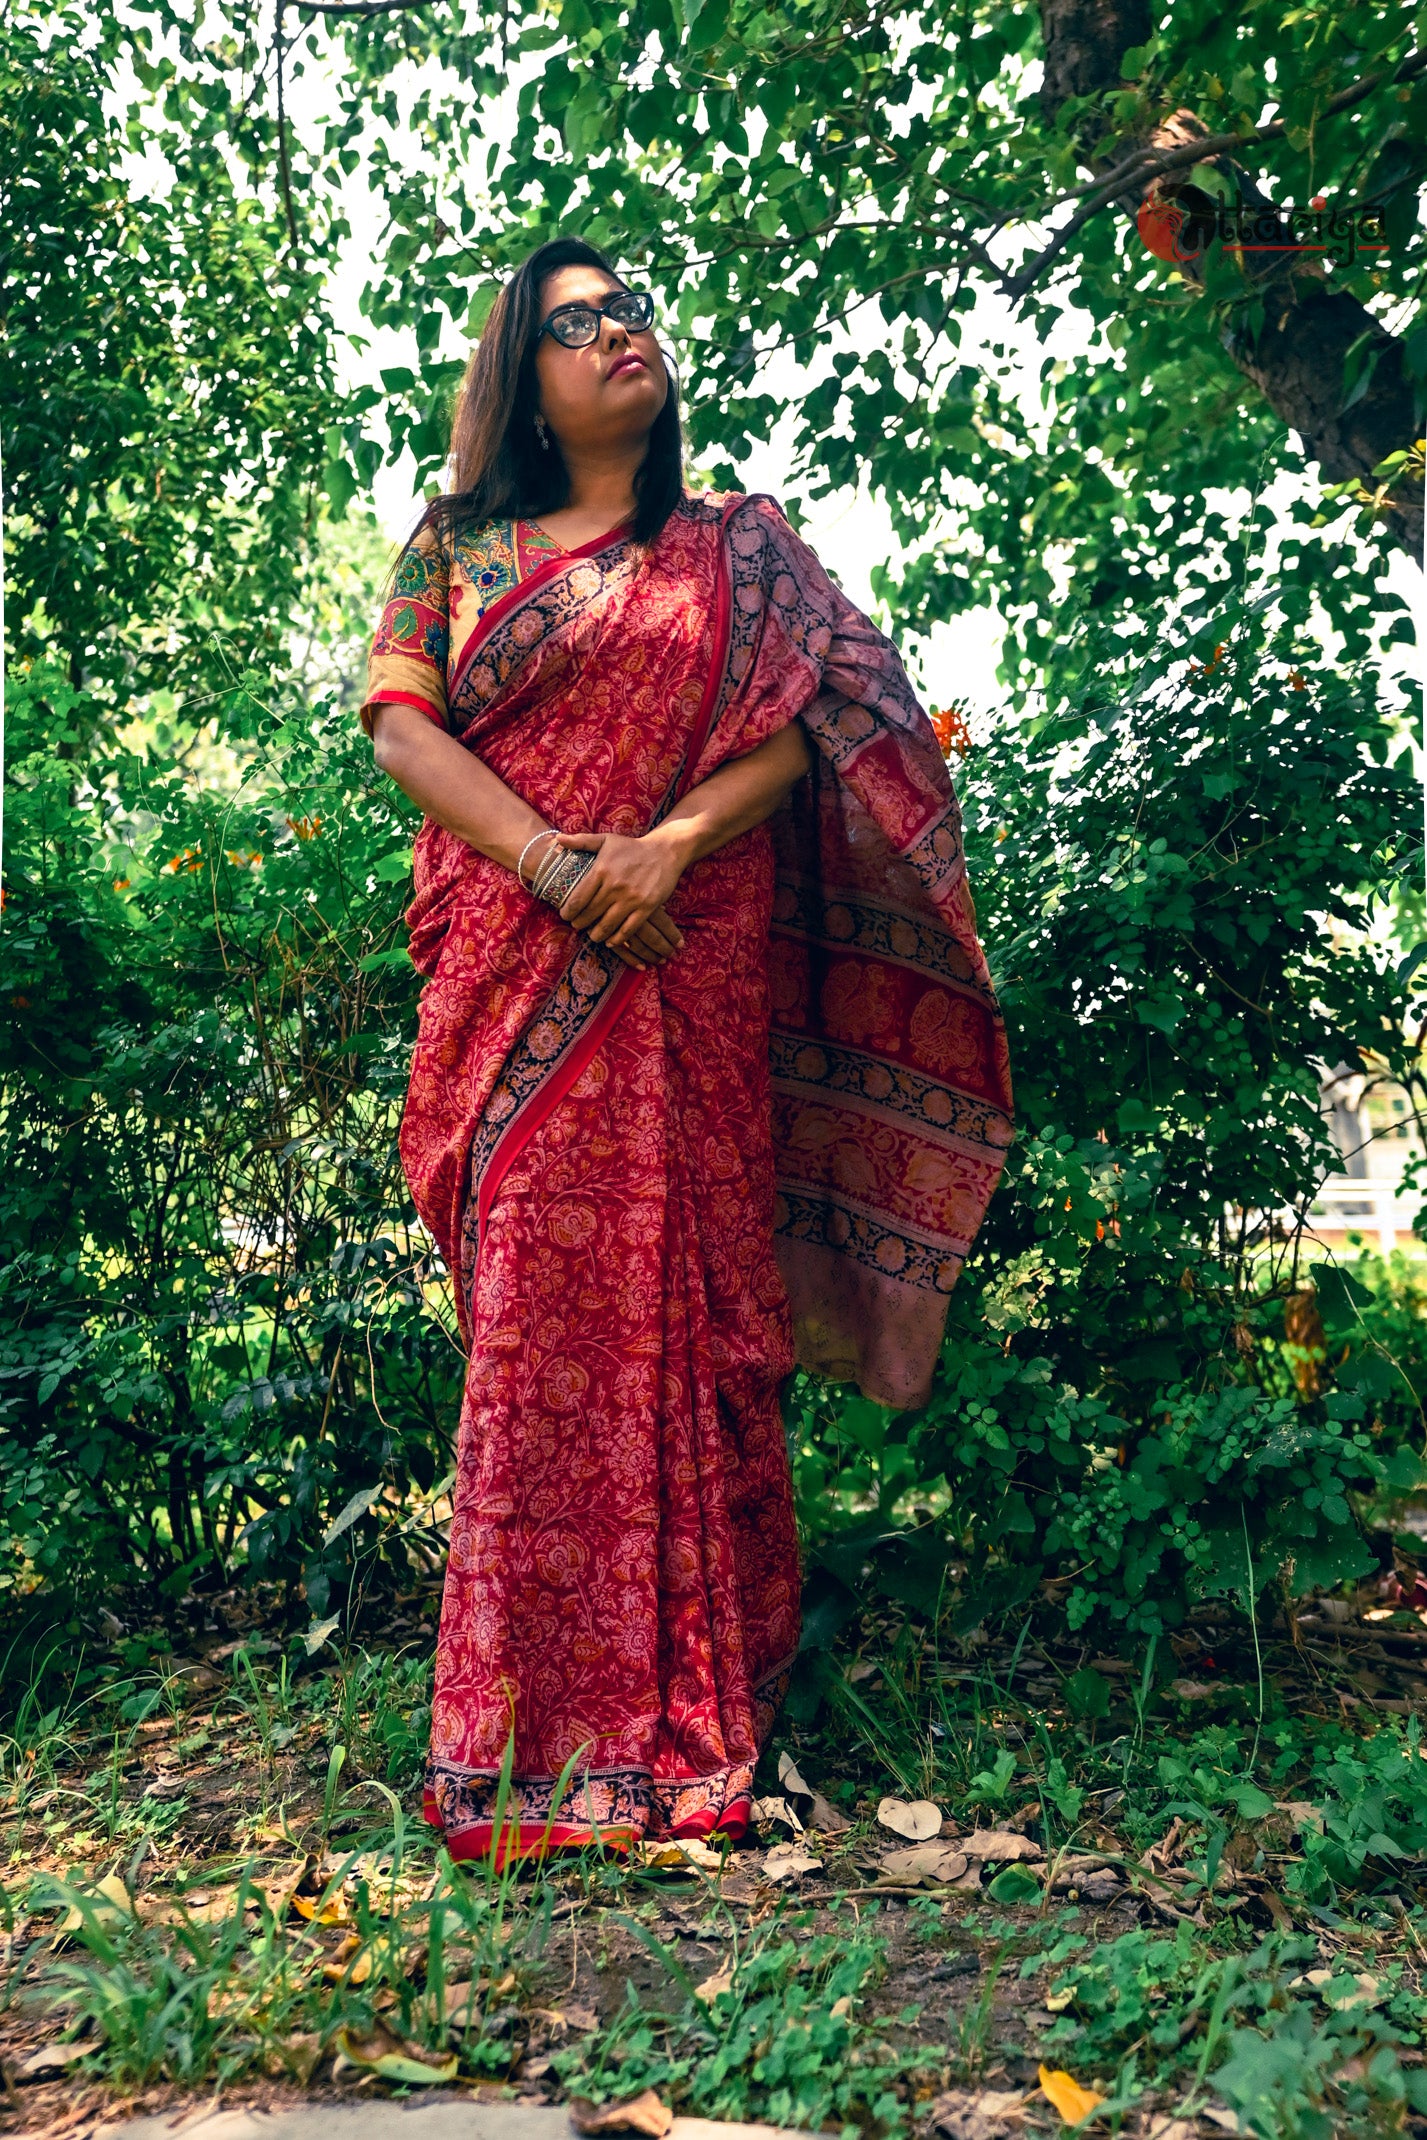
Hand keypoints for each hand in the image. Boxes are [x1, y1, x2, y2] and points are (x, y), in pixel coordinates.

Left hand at [555, 829, 690, 961]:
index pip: (577, 899)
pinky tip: (611, 940)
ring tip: (593, 935)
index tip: (565, 915)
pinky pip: (628, 930)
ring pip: (607, 925)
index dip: (568, 911)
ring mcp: (631, 898)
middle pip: (590, 914)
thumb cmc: (632, 847)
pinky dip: (617, 939)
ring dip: (596, 934)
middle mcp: (614, 886)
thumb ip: (581, 841)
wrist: (665, 851)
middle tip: (577, 926)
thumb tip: (557, 839)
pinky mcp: (646, 907)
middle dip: (580, 924)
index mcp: (601, 870)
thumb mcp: (606, 840)